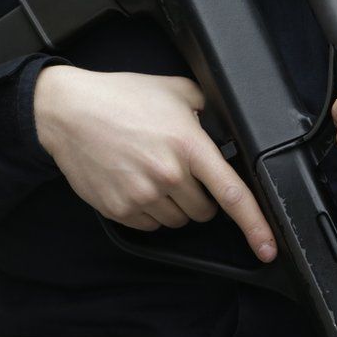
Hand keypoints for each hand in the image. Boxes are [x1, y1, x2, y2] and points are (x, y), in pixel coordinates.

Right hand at [33, 66, 277, 262]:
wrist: (69, 112)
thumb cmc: (121, 97)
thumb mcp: (175, 89)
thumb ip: (207, 109)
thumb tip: (225, 126)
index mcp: (188, 145)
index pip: (232, 193)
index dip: (256, 225)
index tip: (268, 246)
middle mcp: (168, 174)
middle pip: (205, 211)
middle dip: (201, 196)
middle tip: (181, 171)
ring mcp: (142, 195)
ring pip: (178, 220)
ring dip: (175, 204)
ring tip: (153, 171)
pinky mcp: (119, 209)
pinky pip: (150, 225)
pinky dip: (150, 211)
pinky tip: (137, 182)